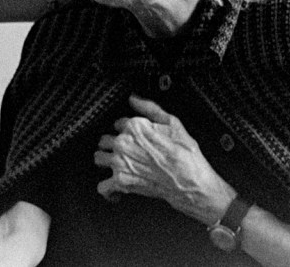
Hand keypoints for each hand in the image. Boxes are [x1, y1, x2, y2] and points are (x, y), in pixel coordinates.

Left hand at [93, 94, 234, 225]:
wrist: (191, 183)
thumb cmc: (185, 156)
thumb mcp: (173, 124)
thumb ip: (150, 108)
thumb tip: (134, 98)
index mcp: (134, 128)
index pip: (118, 123)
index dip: (127, 130)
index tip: (134, 137)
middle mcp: (123, 144)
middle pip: (105, 140)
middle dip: (114, 144)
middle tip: (127, 151)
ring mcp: (120, 163)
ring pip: (98, 158)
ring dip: (106, 161)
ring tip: (118, 165)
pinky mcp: (121, 183)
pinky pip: (102, 187)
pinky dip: (108, 190)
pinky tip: (115, 189)